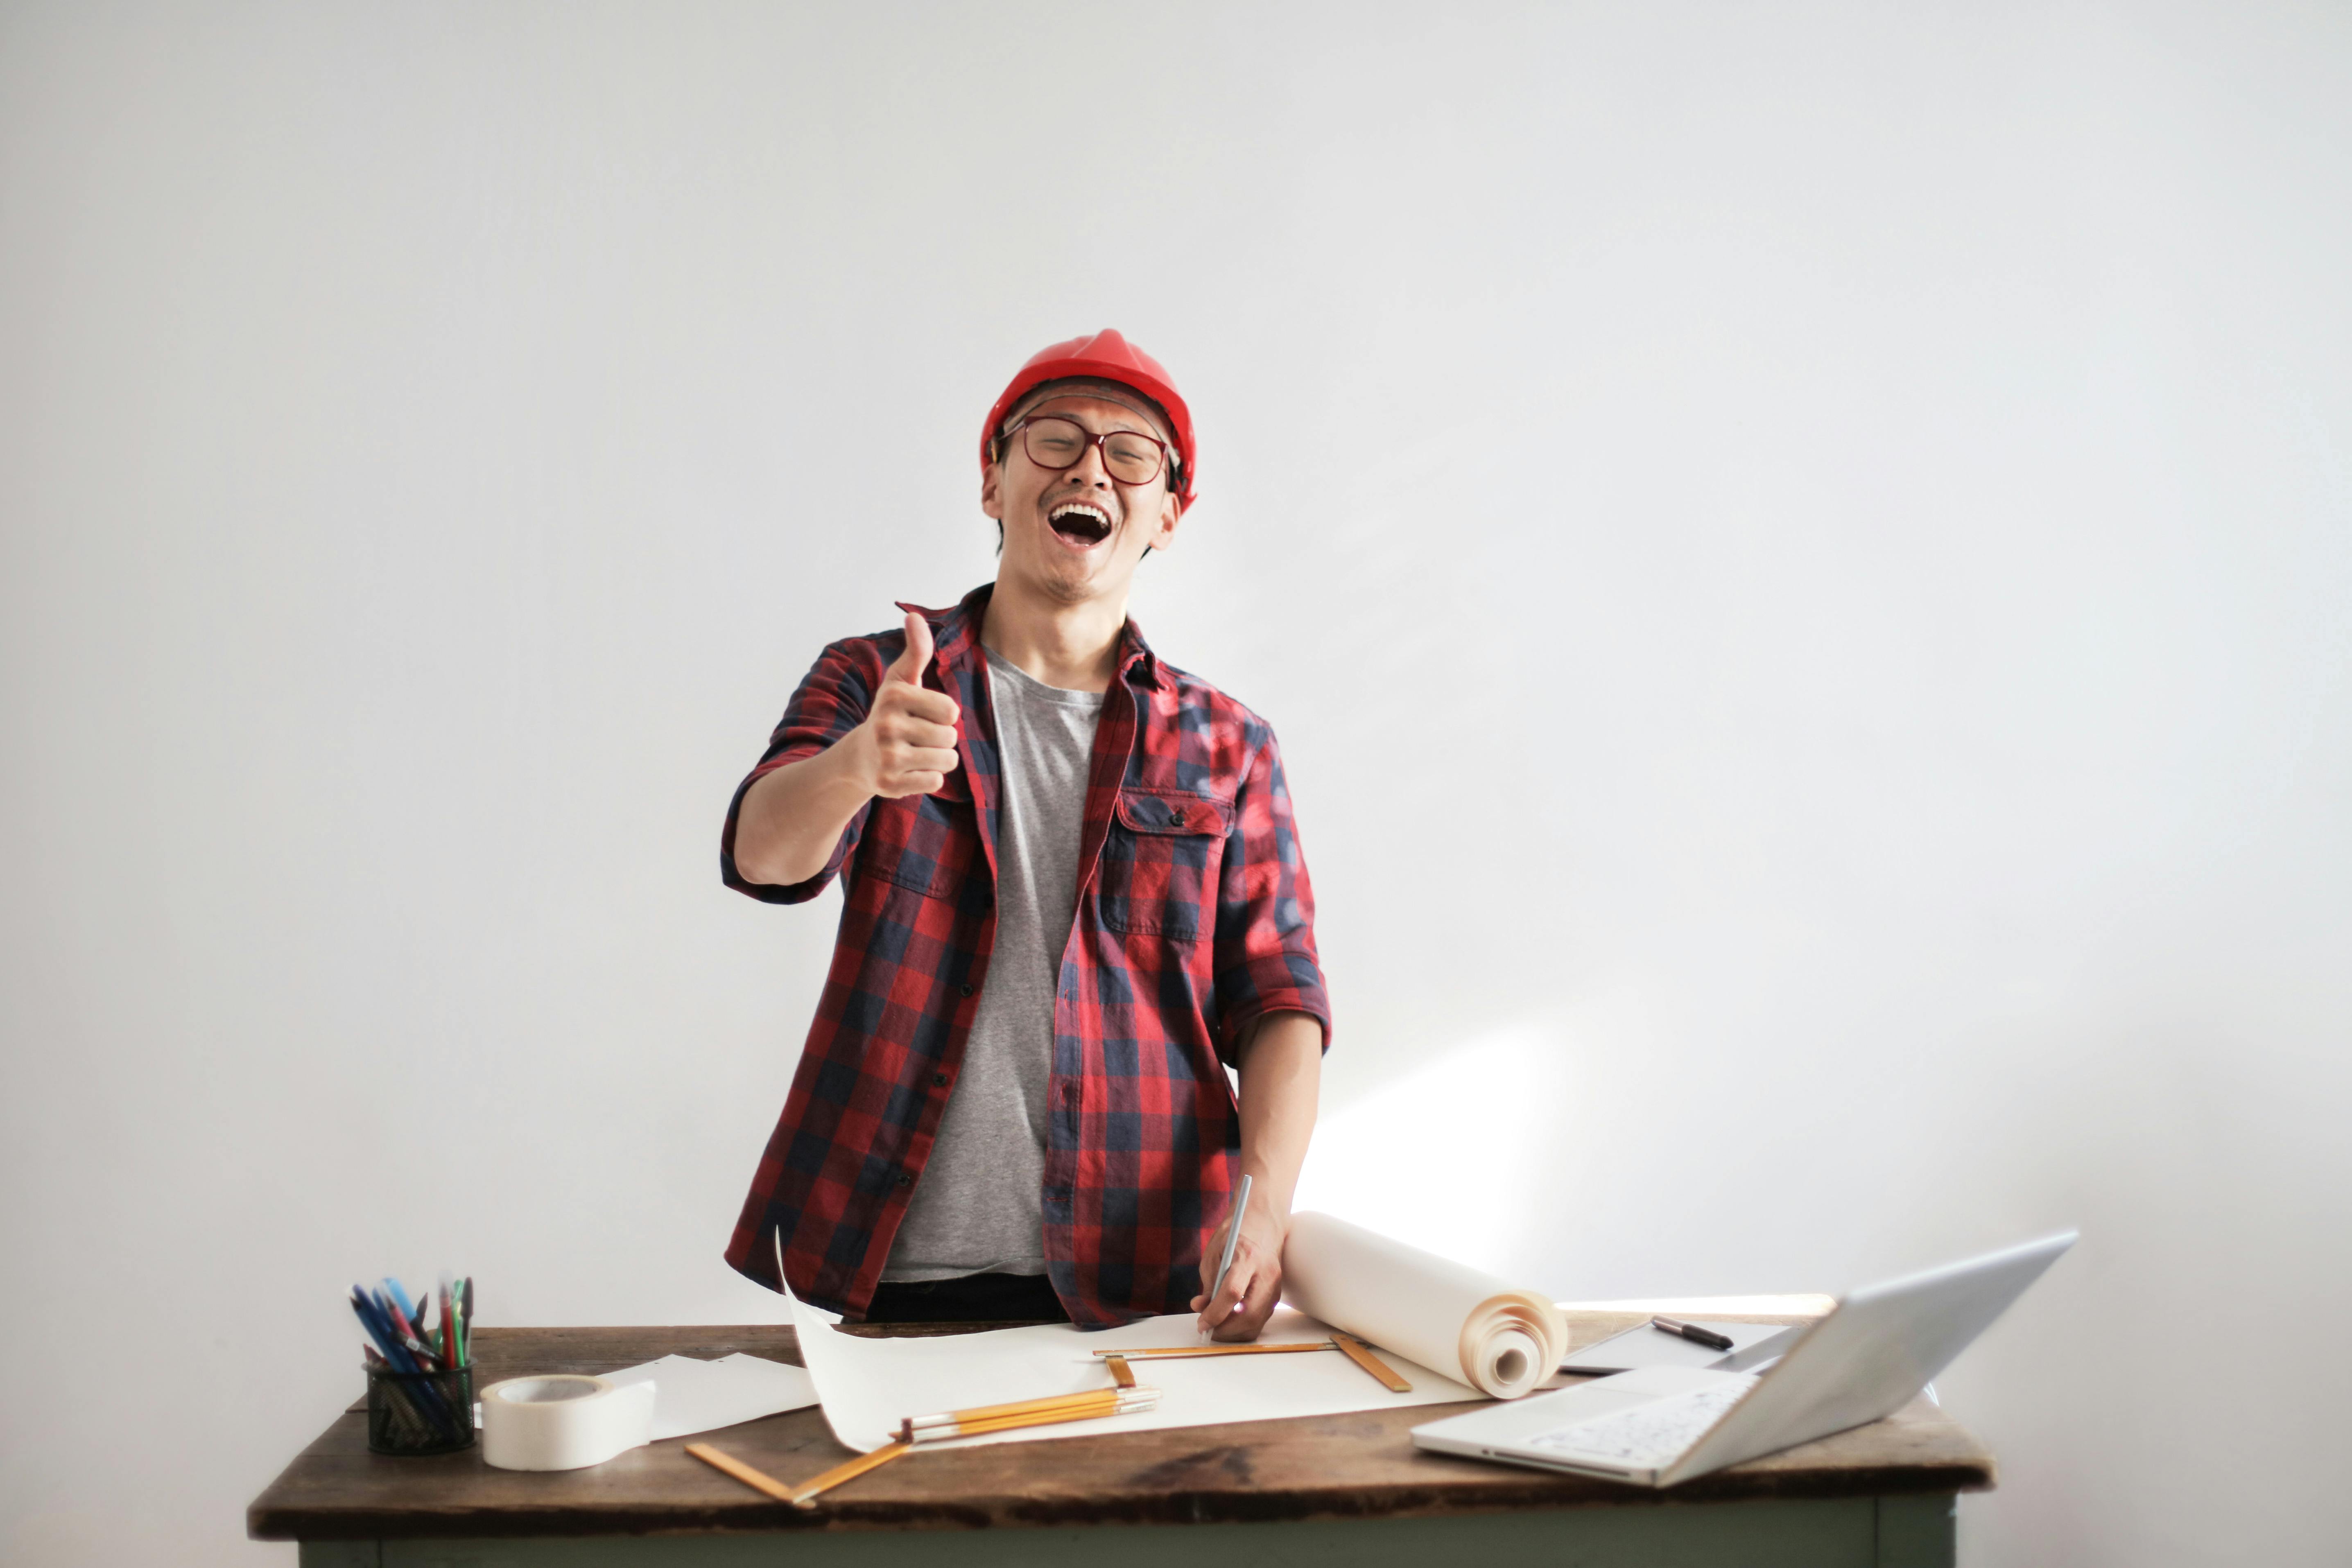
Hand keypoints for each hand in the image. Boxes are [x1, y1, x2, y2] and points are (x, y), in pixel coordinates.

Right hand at [853, 612, 960, 798]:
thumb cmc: (891, 714)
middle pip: (951, 737)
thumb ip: (916, 650)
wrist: (860, 758)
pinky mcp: (890, 785)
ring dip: (939, 758)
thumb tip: (914, 615)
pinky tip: (909, 770)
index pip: (951, 710)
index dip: (944, 715)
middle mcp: (887, 726)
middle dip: (942, 738)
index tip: (924, 714)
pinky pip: (936, 782)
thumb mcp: (901, 680)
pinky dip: (929, 778)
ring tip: (916, 752)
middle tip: (918, 737)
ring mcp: (887, 758)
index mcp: (894, 696)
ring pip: (947, 760)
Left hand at [1189, 1192, 1287, 1340]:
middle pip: (1249, 1315)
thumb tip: (1200, 1308)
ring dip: (1234, 1332)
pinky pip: (1260, 1320)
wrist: (1263, 1226)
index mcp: (1248, 1257)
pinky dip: (1243, 1326)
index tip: (1201, 1323)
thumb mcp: (1214, 1253)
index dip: (1215, 1313)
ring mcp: (1275, 1287)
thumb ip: (1208, 1283)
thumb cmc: (1235, 1237)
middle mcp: (1267, 1274)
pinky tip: (1230, 1319)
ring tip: (1217, 1325)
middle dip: (1225, 1330)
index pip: (1233, 1293)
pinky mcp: (1277, 1296)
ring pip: (1256, 1323)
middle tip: (1208, 1330)